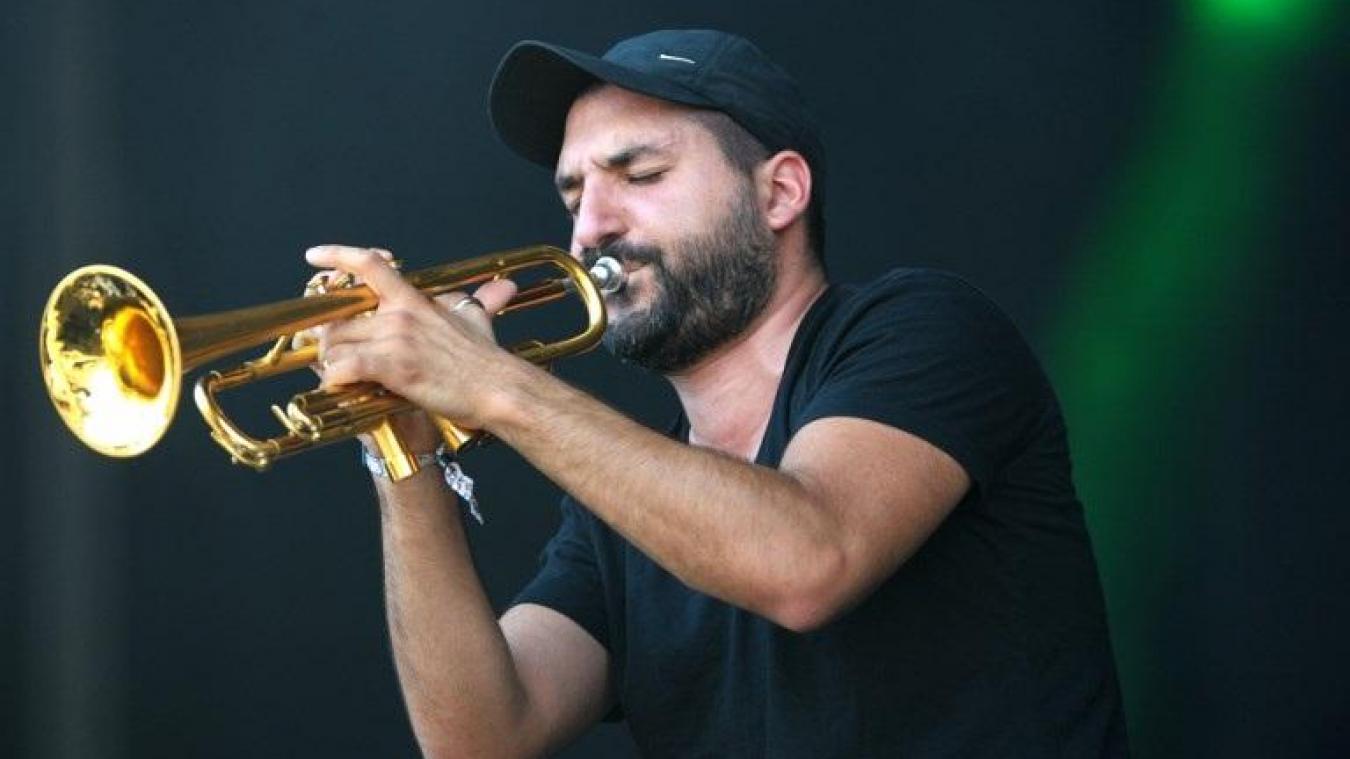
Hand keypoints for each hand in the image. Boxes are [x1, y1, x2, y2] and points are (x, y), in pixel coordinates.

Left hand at [303, 245, 518, 432]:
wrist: (498, 387)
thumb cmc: (487, 359)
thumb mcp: (479, 320)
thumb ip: (482, 300)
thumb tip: (504, 287)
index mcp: (414, 300)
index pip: (368, 264)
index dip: (336, 255)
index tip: (314, 256)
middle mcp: (399, 314)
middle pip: (339, 318)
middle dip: (328, 340)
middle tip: (333, 356)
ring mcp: (394, 339)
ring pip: (335, 345)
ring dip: (331, 364)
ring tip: (342, 378)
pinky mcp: (392, 367)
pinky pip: (343, 368)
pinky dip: (335, 380)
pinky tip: (342, 387)